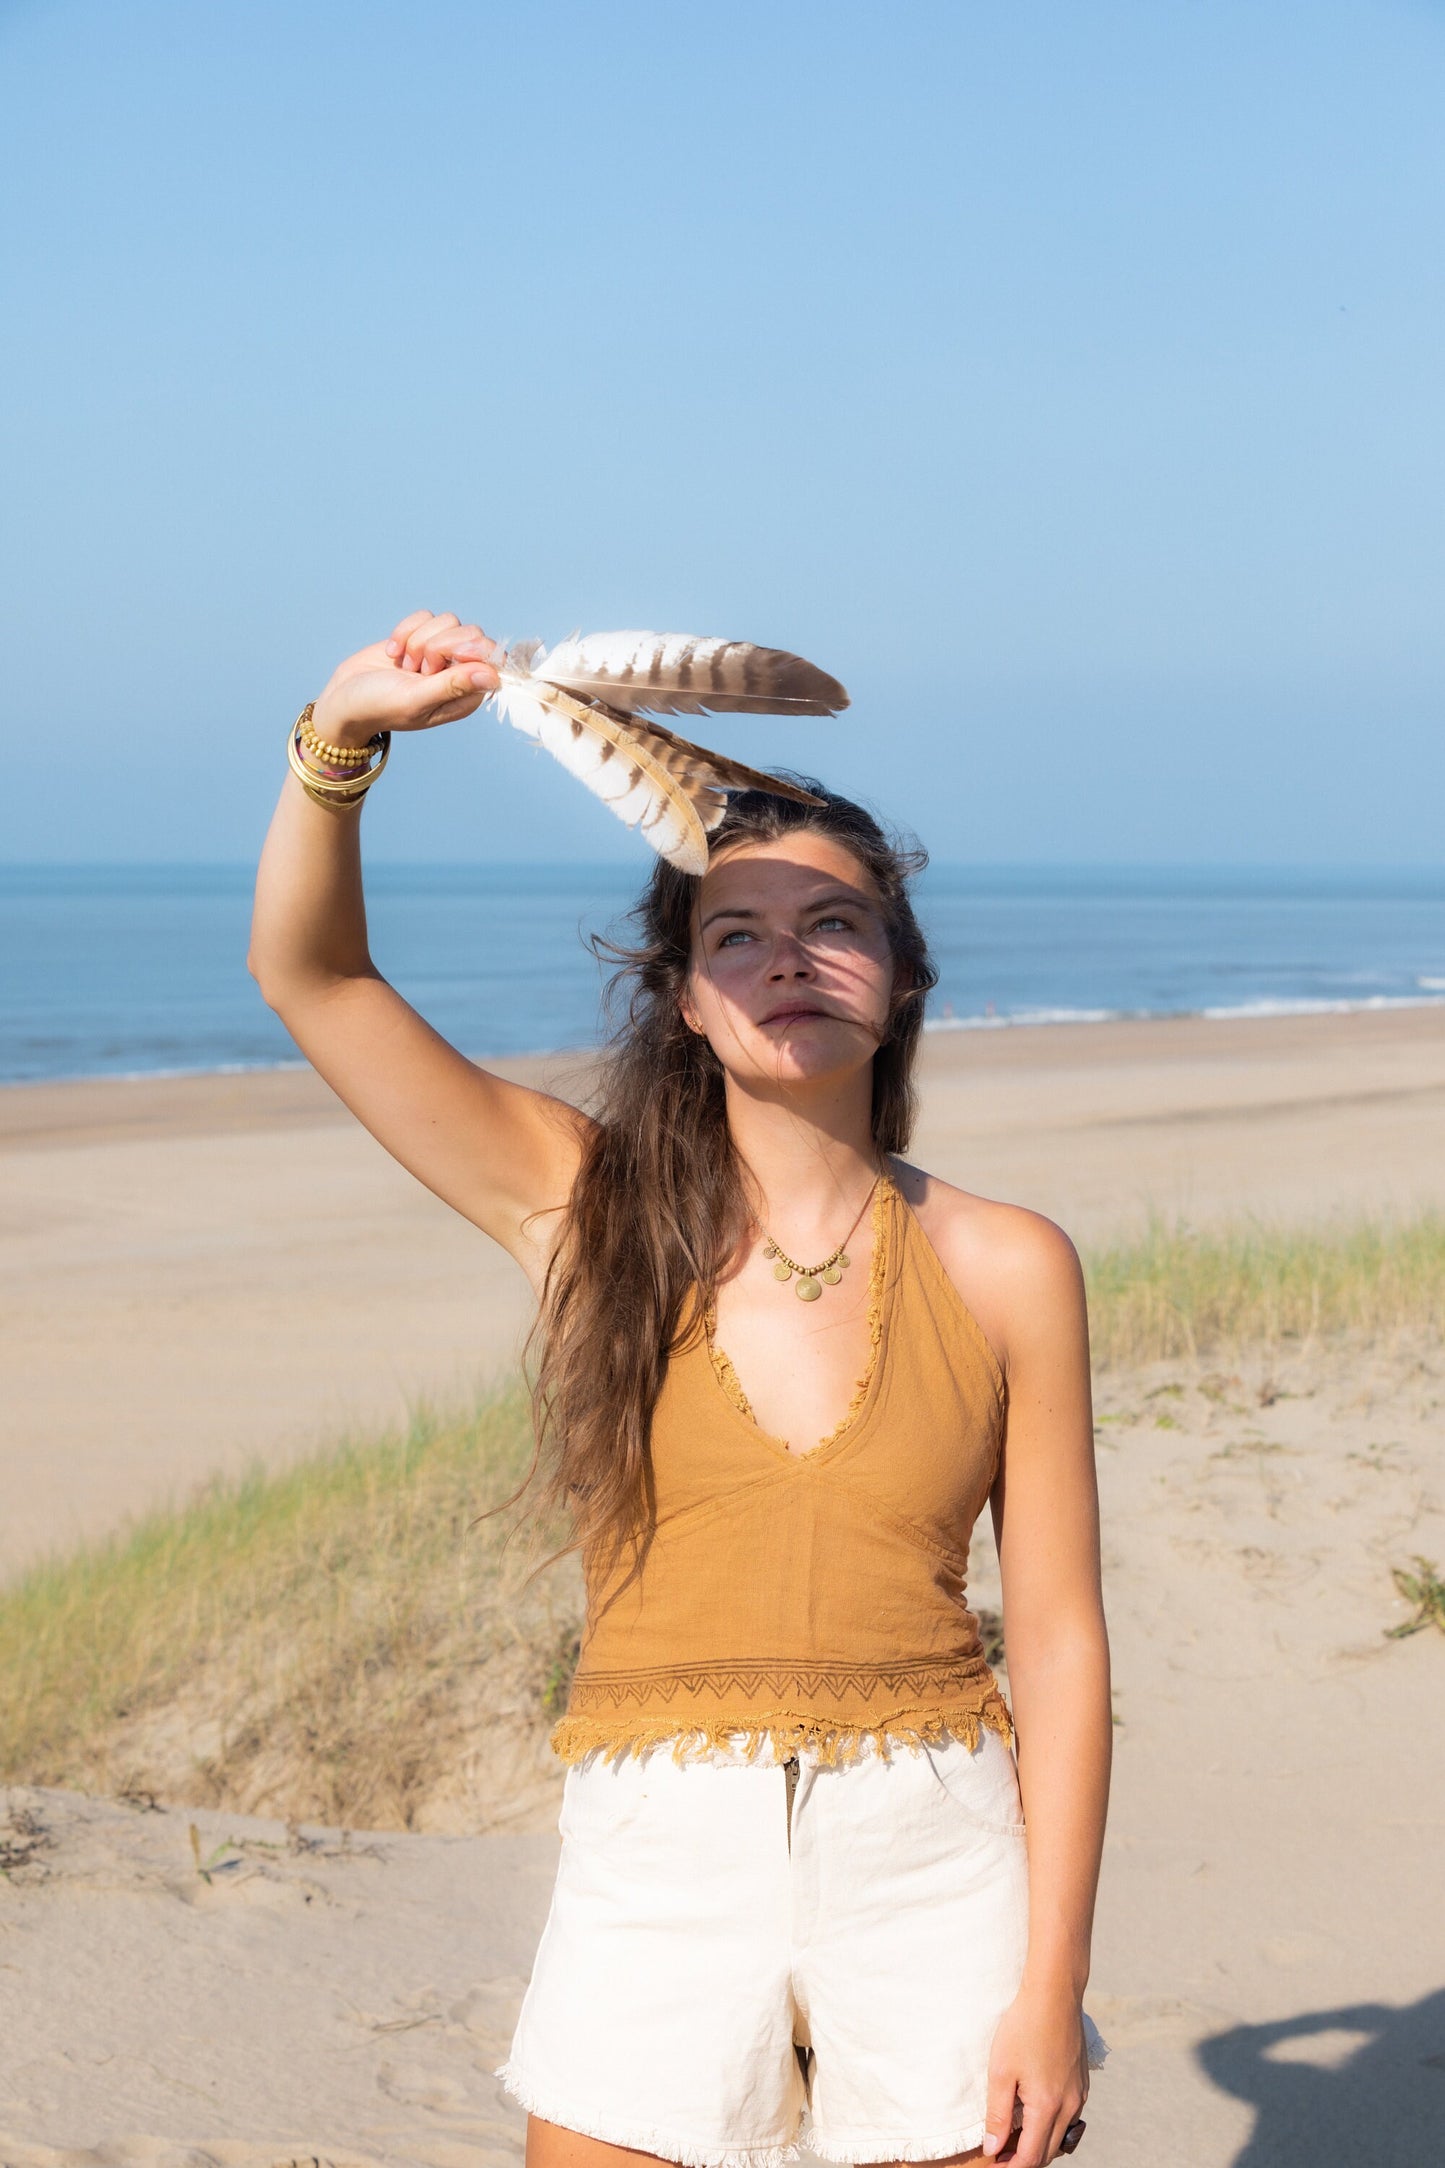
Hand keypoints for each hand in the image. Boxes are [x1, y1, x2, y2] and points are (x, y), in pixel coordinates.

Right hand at [311, 610, 501, 748]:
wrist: (344, 698)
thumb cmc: (379, 707)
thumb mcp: (415, 700)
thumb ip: (453, 686)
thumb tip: (493, 675)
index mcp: (466, 696)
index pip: (492, 660)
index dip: (470, 652)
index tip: (442, 660)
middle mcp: (459, 673)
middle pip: (473, 635)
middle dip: (439, 645)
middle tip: (419, 669)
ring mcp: (441, 654)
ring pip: (449, 622)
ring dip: (419, 640)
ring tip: (405, 665)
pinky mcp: (421, 637)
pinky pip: (426, 616)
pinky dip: (405, 630)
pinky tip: (393, 653)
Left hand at [982, 1982, 1089, 2165]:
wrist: (1054, 1995)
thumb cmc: (1023, 2028)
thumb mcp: (1001, 2071)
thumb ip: (997, 2114)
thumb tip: (993, 2148)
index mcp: (1047, 2107)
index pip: (1031, 2157)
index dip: (1011, 2167)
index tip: (993, 2164)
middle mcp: (1069, 2107)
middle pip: (1048, 2152)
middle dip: (1024, 2159)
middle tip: (999, 2152)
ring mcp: (1079, 2096)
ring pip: (1060, 2137)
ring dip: (1038, 2144)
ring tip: (1012, 2135)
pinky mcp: (1082, 2084)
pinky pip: (1068, 2118)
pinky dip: (1050, 2126)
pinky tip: (1032, 2112)